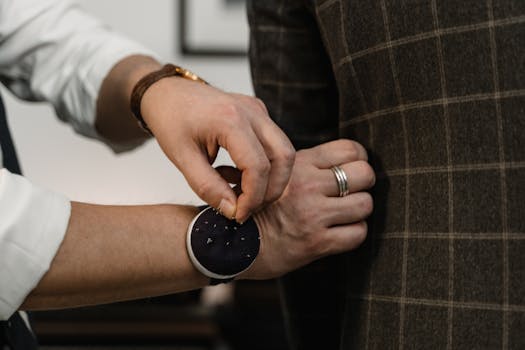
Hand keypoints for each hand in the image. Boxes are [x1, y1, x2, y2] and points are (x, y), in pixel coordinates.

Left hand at [140, 78, 294, 222]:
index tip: (238, 214)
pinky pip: (274, 144)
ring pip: (284, 151)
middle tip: (248, 208)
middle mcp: (251, 111)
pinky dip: (263, 165)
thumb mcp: (182, 158)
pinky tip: (236, 173)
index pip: (258, 167)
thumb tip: (232, 210)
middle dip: (271, 190)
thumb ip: (207, 186)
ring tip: (240, 192)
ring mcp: (258, 110)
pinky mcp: (259, 114)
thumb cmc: (170, 119)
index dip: (252, 197)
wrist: (167, 92)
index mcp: (230, 120)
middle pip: (283, 157)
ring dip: (270, 179)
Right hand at [241, 139, 374, 279]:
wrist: (232, 242)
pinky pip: (357, 234)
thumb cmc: (254, 208)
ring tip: (345, 213)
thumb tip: (335, 157)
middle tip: (352, 192)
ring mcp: (314, 215)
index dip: (359, 159)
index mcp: (298, 165)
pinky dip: (354, 233)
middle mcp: (308, 186)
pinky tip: (340, 232)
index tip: (352, 168)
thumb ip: (301, 165)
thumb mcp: (271, 174)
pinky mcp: (317, 243)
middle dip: (363, 183)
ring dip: (359, 210)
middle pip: (364, 174)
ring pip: (365, 204)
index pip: (351, 150)